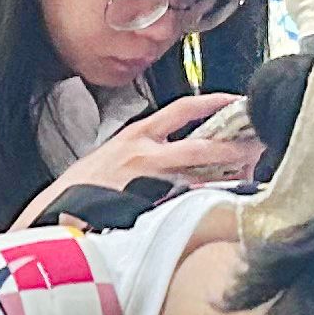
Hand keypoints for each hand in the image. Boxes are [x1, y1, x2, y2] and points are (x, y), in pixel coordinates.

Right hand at [49, 89, 257, 205]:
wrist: (57, 213)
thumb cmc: (81, 189)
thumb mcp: (110, 157)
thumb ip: (142, 151)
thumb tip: (177, 154)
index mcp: (136, 136)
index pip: (183, 110)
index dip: (213, 103)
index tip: (235, 101)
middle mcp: (145, 155)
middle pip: (201, 144)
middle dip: (232, 144)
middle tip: (256, 144)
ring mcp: (148, 183)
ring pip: (199, 175)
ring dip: (227, 174)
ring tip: (250, 173)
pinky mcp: (148, 208)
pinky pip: (187, 202)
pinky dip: (207, 201)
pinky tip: (224, 202)